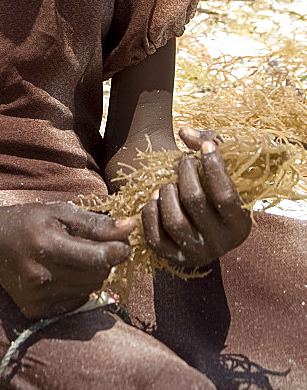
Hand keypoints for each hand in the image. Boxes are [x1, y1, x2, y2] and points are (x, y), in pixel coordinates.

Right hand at [0, 202, 133, 318]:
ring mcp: (37, 297)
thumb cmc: (28, 221)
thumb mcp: (59, 212)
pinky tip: (63, 273)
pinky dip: (78, 287)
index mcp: (46, 245)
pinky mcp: (35, 311)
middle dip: (104, 260)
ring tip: (76, 258)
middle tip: (96, 246)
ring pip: (89, 290)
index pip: (97, 257)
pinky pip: (76, 302)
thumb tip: (131, 226)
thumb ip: (95, 222)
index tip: (124, 242)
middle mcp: (40, 276)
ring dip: (92, 274)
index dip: (118, 250)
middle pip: (96, 275)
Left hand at [141, 126, 250, 269]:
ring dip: (166, 193)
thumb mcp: (220, 170)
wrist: (203, 226)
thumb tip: (184, 132)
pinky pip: (154, 237)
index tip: (206, 147)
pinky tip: (154, 199)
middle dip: (186, 174)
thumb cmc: (213, 190)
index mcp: (239, 225)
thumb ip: (208, 143)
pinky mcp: (172, 257)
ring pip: (174, 220)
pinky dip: (150, 213)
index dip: (214, 167)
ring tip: (169, 183)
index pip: (225, 195)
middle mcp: (220, 244)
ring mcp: (196, 253)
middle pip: (195, 201)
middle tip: (184, 162)